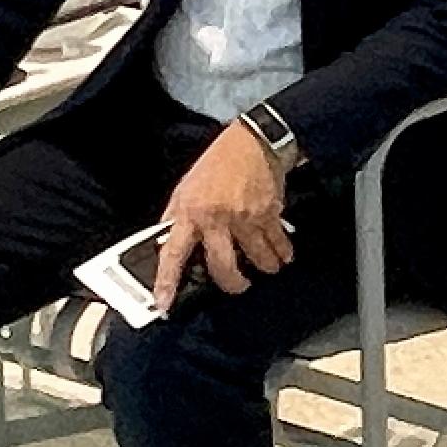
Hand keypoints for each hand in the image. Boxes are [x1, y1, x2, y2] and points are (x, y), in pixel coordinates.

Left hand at [151, 120, 292, 308]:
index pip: (173, 253)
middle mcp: (216, 218)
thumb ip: (177, 218)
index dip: (167, 281)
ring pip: (257, 260)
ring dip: (265, 267)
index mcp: (190, 212)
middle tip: (239, 284)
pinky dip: (282, 253)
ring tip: (266, 266)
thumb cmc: (217, 164)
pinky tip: (282, 254)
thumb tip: (167, 245)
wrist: (252, 142)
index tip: (164, 304)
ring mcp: (244, 217)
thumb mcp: (185, 188)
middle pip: (223, 267)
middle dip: (234, 284)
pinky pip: (278, 244)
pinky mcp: (269, 213)